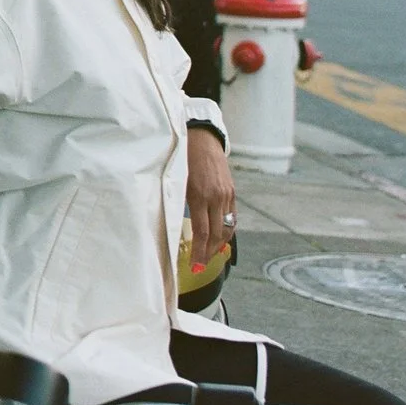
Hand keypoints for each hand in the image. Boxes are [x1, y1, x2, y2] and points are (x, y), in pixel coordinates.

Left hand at [187, 128, 235, 267]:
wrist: (201, 136)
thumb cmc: (181, 157)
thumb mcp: (176, 180)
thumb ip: (178, 202)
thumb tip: (173, 224)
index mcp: (200, 195)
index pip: (202, 233)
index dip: (200, 253)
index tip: (195, 267)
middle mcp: (216, 197)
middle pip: (217, 234)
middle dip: (209, 253)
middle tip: (200, 266)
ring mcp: (226, 194)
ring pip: (227, 228)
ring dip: (219, 244)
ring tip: (209, 254)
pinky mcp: (231, 191)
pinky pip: (232, 217)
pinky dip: (227, 230)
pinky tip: (220, 238)